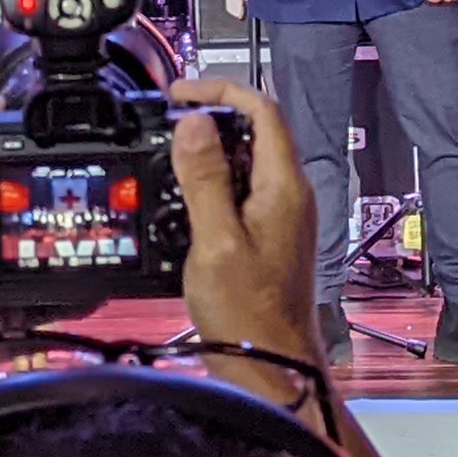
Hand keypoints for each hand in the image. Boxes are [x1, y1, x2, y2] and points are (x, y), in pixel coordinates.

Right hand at [169, 78, 322, 375]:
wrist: (271, 366)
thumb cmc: (249, 316)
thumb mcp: (215, 241)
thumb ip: (205, 178)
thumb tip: (195, 123)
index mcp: (283, 187)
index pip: (262, 110)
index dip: (220, 90)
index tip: (180, 93)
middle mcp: (289, 195)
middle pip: (255, 131)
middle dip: (211, 118)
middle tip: (168, 123)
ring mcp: (282, 215)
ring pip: (246, 161)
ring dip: (209, 152)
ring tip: (170, 159)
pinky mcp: (269, 235)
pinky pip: (243, 191)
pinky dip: (214, 182)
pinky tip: (186, 201)